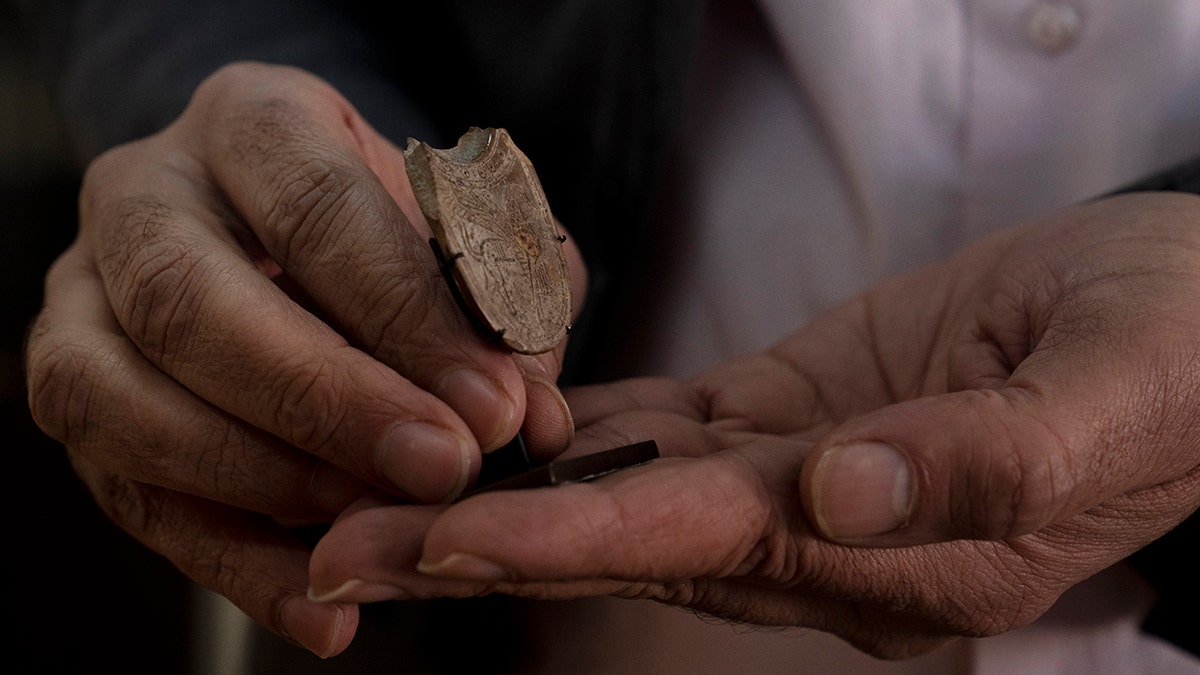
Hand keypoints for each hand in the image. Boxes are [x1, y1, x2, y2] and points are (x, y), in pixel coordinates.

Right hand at [24, 62, 584, 655]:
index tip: (495, 405)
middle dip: (324, 401)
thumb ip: (508, 300)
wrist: (291, 228)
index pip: (316, 210)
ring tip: (374, 530)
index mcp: (252, 123)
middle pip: (193, 301)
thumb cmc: (391, 227)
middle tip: (440, 469)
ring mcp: (85, 297)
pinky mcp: (77, 392)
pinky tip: (319, 608)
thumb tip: (533, 410)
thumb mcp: (468, 231)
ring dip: (259, 480)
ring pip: (120, 397)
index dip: (405, 315)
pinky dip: (228, 562)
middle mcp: (145, 197)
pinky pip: (126, 490)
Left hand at [308, 193, 1199, 657]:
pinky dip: (579, 432)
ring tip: (372, 489)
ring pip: (627, 490)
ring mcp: (803, 478)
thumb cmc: (1180, 362)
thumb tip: (838, 493)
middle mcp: (826, 537)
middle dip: (480, 546)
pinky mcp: (797, 412)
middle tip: (333, 548)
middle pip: (626, 539)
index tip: (435, 548)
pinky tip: (495, 423)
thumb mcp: (1115, 397)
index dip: (563, 544)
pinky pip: (670, 431)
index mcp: (898, 556)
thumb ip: (981, 464)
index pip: (697, 547)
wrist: (1194, 325)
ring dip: (502, 494)